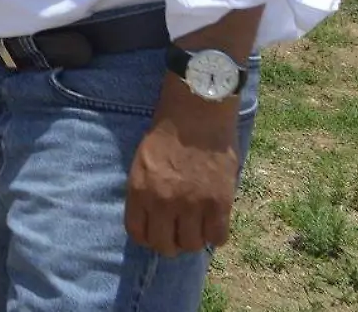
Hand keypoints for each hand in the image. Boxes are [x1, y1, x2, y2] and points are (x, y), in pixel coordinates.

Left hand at [125, 76, 243, 255]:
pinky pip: (218, 237)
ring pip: (192, 244)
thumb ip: (145, 191)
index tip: (156, 233)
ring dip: (194, 239)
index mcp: (139, 191)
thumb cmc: (167, 132)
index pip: (138, 233)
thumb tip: (152, 216)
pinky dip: (216, 235)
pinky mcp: (219, 204)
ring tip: (197, 227)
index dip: (148, 237)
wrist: (197, 112)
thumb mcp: (142, 162)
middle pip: (165, 245)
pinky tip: (214, 222)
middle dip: (170, 243)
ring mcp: (192, 205)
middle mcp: (163, 203)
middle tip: (178, 233)